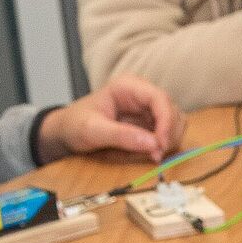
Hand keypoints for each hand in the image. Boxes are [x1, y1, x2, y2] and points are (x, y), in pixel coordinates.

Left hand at [36, 74, 184, 164]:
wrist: (66, 132)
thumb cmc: (74, 125)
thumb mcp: (92, 131)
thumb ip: (121, 136)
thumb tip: (153, 144)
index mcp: (128, 87)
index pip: (159, 99)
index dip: (166, 121)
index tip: (161, 144)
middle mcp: (143, 95)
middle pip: (173, 111)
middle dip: (169, 134)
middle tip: (156, 155)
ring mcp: (149, 109)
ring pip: (176, 122)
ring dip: (169, 140)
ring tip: (153, 155)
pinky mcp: (151, 123)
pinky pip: (169, 132)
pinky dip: (165, 144)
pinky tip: (152, 153)